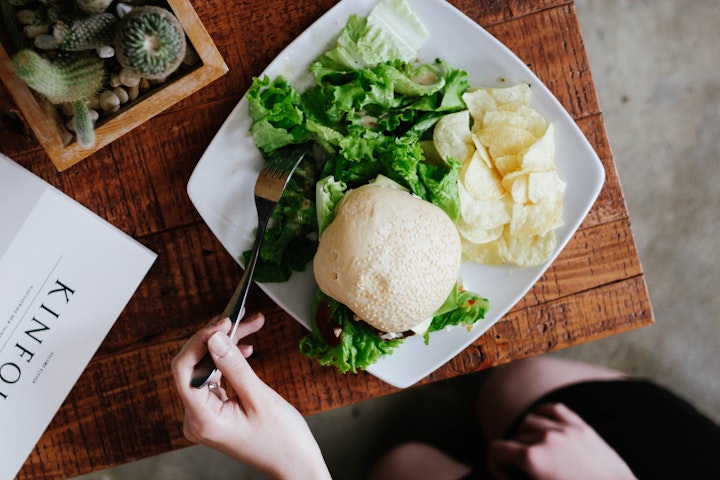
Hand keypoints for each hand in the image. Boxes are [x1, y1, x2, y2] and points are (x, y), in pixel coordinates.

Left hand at [171, 314, 330, 479]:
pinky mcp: (215, 411)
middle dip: (217, 337)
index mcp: (203, 419)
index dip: (200, 340)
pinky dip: (228, 360)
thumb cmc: (282, 439)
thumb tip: (214, 337)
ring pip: (205, 367)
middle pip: (194, 365)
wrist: (295, 464)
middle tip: (241, 316)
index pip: (183, 369)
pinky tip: (245, 348)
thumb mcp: (259, 398)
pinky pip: (214, 378)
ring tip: (250, 325)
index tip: (223, 323)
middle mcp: (197, 418)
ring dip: (226, 345)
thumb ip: (234, 366)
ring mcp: (204, 415)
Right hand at [487, 402, 636, 479]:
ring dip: (527, 435)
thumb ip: (519, 478)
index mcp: (533, 458)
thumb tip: (507, 474)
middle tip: (523, 473)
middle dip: (513, 455)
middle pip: (514, 437)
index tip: (506, 477)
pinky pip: (554, 408)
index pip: (496, 449)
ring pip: (530, 420)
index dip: (495, 465)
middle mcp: (546, 438)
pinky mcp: (582, 427)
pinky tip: (545, 428)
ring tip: (535, 453)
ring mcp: (565, 429)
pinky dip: (545, 415)